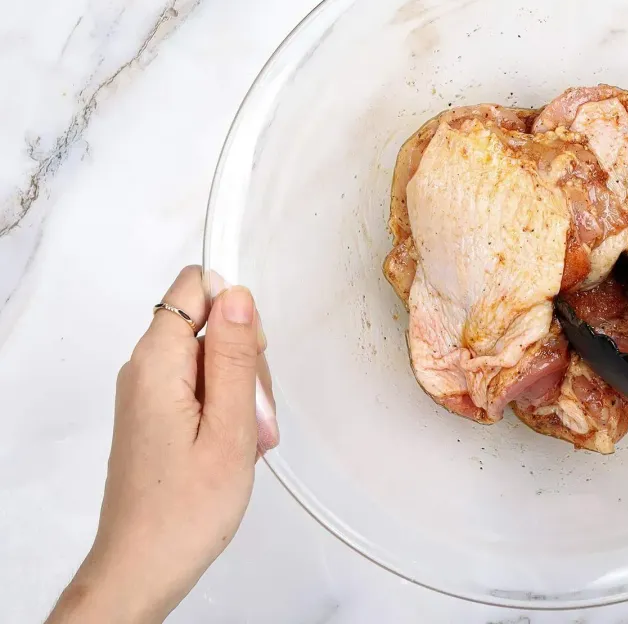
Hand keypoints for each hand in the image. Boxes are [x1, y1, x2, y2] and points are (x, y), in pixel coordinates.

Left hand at [48, 266, 276, 623]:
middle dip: (248, 358)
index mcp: (158, 363)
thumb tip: (241, 298)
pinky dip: (229, 407)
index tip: (259, 325)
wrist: (144, 565)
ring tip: (243, 439)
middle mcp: (145, 369)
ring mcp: (150, 391)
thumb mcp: (230, 430)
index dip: (236, 299)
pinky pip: (203, 384)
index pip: (195, 286)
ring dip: (243, 390)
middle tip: (253, 412)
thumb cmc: (181, 512)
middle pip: (212, 321)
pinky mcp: (158, 411)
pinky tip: (233, 444)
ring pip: (213, 356)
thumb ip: (238, 358)